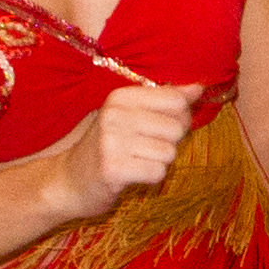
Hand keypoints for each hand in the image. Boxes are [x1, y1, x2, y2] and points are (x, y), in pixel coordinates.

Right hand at [50, 84, 194, 223]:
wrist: (69, 180)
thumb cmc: (109, 146)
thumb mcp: (132, 115)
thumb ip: (166, 100)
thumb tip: (199, 88)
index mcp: (120, 97)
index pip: (176, 100)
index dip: (179, 117)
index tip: (158, 126)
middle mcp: (115, 115)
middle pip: (177, 128)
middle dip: (168, 142)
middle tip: (142, 148)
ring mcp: (111, 142)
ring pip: (169, 152)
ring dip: (158, 161)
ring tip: (135, 160)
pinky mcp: (113, 169)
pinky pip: (158, 172)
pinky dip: (150, 177)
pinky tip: (132, 174)